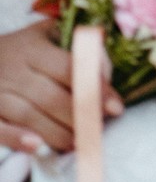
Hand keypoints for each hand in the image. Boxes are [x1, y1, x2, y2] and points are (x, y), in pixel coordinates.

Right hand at [0, 22, 122, 153]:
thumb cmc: (23, 48)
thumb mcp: (47, 34)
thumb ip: (78, 44)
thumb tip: (107, 67)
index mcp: (33, 48)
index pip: (67, 68)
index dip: (94, 88)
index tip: (116, 106)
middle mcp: (15, 70)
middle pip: (50, 96)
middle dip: (80, 116)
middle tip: (99, 128)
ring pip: (29, 116)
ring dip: (57, 133)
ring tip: (80, 142)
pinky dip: (18, 139)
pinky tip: (38, 147)